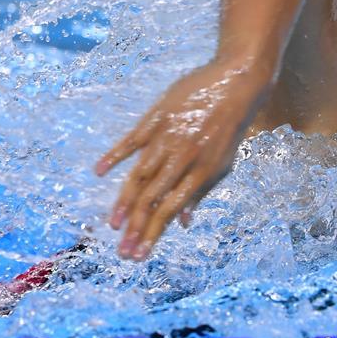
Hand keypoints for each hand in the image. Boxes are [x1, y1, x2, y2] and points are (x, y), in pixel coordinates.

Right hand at [95, 61, 269, 259]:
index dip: (153, 234)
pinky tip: (99, 171)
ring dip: (125, 201)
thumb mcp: (223, 162)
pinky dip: (115, 154)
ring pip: (140, 174)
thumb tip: (183, 222)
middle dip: (136, 228)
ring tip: (113, 223)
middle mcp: (183, 158)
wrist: (237, 83)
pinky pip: (133, 139)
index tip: (138, 254)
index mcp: (201, 172)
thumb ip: (200, 192)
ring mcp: (169, 136)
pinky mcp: (159, 116)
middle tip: (121, 250)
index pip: (171, 210)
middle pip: (152, 198)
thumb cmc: (230, 127)